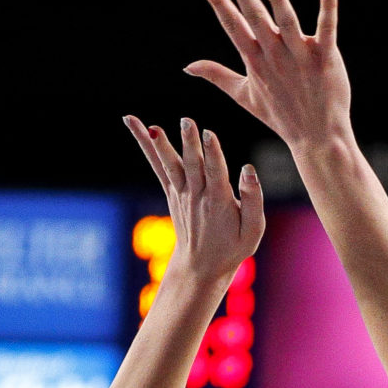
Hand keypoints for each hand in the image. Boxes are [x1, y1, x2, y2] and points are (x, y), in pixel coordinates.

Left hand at [124, 114, 264, 283]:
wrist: (200, 266)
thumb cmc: (232, 247)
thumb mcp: (253, 230)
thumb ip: (254, 200)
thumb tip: (248, 169)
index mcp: (219, 203)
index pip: (216, 174)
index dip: (213, 154)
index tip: (209, 134)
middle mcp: (197, 196)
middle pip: (192, 165)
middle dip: (189, 143)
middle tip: (186, 121)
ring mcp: (181, 193)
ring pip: (170, 164)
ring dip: (161, 144)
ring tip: (149, 126)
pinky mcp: (172, 192)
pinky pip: (157, 165)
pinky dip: (146, 145)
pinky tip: (134, 123)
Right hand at [187, 0, 351, 150]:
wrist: (318, 138)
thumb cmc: (281, 116)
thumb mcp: (244, 96)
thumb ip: (217, 76)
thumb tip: (187, 66)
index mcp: (255, 61)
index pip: (233, 27)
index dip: (219, 4)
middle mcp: (275, 56)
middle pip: (256, 20)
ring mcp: (301, 57)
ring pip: (288, 23)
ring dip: (278, 0)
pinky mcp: (325, 59)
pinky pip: (327, 30)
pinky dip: (328, 9)